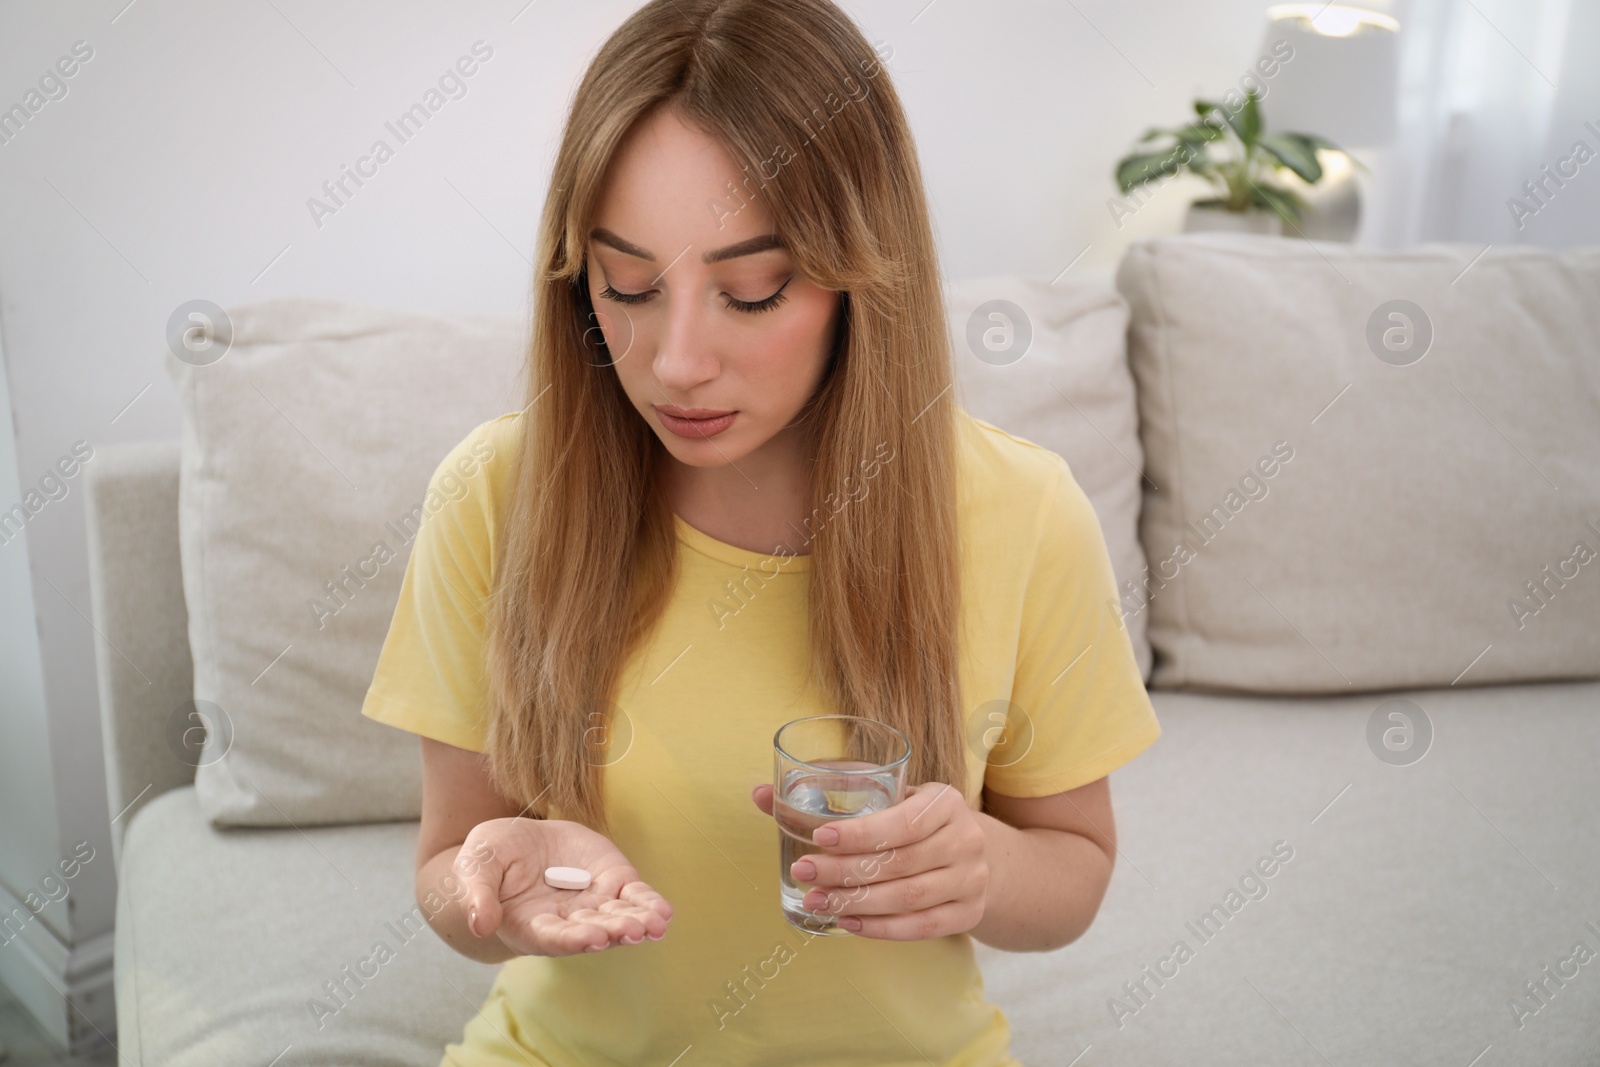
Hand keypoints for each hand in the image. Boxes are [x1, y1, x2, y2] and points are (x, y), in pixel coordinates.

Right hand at [455, 816, 672, 956]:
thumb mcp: (476, 866)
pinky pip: (633, 897)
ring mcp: (591, 904)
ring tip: (655, 924)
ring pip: (618, 917)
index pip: (553, 937)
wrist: (517, 838)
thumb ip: (478, 894)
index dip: (572, 938)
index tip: (592, 938)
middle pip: (592, 931)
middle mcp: (565, 922)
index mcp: (530, 925)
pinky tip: (662, 913)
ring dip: (637, 922)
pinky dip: (648, 904)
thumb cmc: (491, 857)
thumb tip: (480, 924)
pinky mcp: (611, 882)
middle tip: (631, 930)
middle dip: (612, 931)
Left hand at [750, 780, 987, 939]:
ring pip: (909, 898)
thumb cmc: (913, 820)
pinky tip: (846, 923)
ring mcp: (972, 880)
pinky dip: (880, 929)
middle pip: (900, 864)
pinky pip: (921, 927)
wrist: (973, 852)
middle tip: (803, 873)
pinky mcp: (969, 913)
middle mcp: (965, 839)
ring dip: (856, 903)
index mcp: (946, 801)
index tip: (818, 838)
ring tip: (815, 901)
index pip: (903, 822)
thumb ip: (826, 795)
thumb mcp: (886, 797)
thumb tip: (759, 794)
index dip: (860, 834)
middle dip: (845, 871)